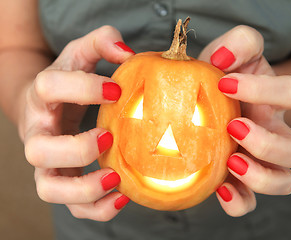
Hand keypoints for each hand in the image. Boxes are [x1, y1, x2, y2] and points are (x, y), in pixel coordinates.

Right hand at [21, 26, 134, 220]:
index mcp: (43, 96)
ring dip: (83, 190)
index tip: (116, 90)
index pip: (50, 88)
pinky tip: (121, 197)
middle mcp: (39, 132)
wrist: (45, 105)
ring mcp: (48, 161)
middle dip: (77, 148)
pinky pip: (72, 206)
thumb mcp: (80, 54)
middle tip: (109, 137)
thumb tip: (127, 53)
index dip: (82, 88)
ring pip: (50, 188)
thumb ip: (101, 42)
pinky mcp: (62, 179)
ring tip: (116, 178)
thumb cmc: (67, 80)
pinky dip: (95, 209)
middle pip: (40, 150)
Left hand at [199, 26, 290, 216]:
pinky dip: (239, 201)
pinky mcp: (240, 179)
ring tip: (231, 162)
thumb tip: (224, 57)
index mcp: (276, 101)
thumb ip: (237, 43)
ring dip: (261, 177)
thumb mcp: (230, 53)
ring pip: (285, 181)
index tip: (225, 82)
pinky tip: (220, 188)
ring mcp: (260, 160)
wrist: (212, 98)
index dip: (265, 90)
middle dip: (267, 142)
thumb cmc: (223, 77)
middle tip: (233, 127)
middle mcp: (276, 133)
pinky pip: (250, 202)